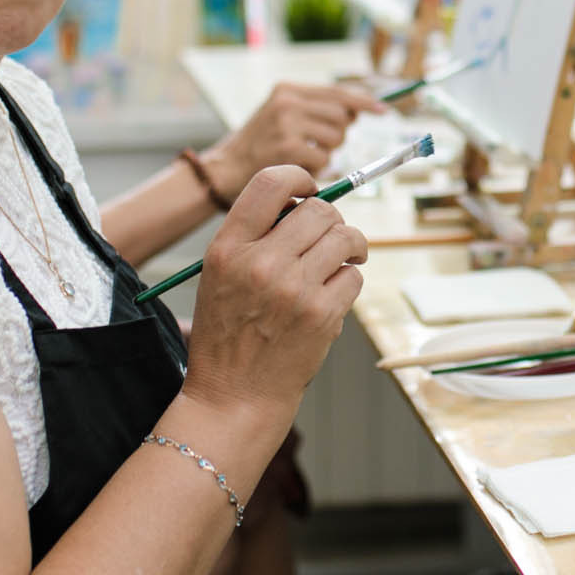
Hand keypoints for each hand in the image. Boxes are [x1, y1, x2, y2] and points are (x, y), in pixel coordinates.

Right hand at [185, 166, 366, 413]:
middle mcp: (260, 263)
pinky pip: (354, 275)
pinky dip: (349, 281)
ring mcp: (294, 289)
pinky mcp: (322, 314)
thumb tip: (307, 203)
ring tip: (342, 258)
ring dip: (351, 245)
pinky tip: (331, 296)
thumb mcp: (220, 278)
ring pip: (346, 237)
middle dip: (332, 219)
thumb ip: (254, 238)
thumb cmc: (229, 336)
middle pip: (319, 209)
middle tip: (329, 236)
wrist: (234, 396)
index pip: (270, 183)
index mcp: (227, 249)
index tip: (310, 189)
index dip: (299, 177)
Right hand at [206, 83, 385, 198]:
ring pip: (337, 138)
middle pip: (342, 116)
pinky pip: (324, 158)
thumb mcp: (282, 116)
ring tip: (303, 155)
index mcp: (288, 90)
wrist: (225, 168)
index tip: (383, 110)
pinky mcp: (288, 147)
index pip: (337, 92)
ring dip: (327, 152)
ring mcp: (287, 124)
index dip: (363, 102)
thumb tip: (357, 112)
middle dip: (339, 134)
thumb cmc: (259, 145)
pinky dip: (316, 167)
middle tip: (318, 145)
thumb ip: (315, 110)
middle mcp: (288, 102)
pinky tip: (297, 167)